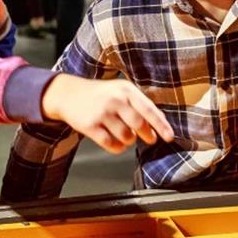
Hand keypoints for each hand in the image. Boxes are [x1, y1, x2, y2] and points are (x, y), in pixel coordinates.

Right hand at [41, 74, 173, 153]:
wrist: (69, 94)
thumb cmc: (101, 94)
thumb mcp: (121, 90)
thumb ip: (140, 104)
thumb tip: (161, 122)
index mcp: (126, 90)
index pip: (148, 109)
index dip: (161, 125)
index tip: (169, 137)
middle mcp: (114, 100)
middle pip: (139, 125)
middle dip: (147, 134)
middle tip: (149, 138)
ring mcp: (101, 113)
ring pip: (126, 137)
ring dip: (129, 140)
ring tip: (125, 135)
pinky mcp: (90, 126)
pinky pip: (111, 144)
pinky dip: (117, 147)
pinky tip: (115, 141)